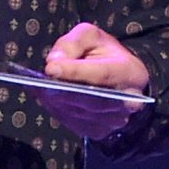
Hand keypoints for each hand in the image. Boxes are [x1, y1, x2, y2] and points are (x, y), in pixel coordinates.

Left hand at [40, 22, 149, 139]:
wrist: (121, 81)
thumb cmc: (104, 55)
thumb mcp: (92, 37)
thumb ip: (73, 43)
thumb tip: (54, 61)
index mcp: (129, 72)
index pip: (101, 74)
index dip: (75, 72)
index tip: (51, 68)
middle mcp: (127, 101)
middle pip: (89, 99)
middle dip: (62, 90)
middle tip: (41, 82)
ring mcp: (114, 120)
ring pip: (78, 112)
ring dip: (56, 101)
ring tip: (39, 88)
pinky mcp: (99, 131)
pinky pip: (72, 122)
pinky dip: (57, 109)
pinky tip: (47, 98)